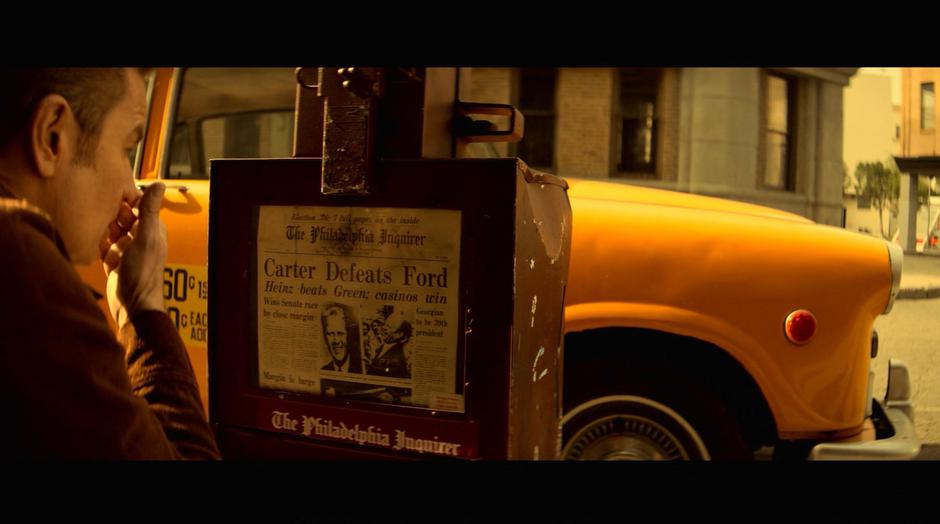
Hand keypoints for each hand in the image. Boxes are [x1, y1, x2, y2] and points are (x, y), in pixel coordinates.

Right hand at [102, 183, 166, 328]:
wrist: (133, 306)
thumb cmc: (143, 274)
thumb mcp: (145, 238)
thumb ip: (149, 212)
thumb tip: (159, 184)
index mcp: (152, 230)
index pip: (140, 206)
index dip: (127, 197)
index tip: (110, 188)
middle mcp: (140, 238)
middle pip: (123, 217)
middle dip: (111, 212)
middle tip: (96, 206)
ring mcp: (126, 250)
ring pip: (111, 230)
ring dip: (102, 227)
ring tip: (90, 220)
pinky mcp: (114, 261)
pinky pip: (103, 246)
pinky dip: (97, 243)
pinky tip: (89, 239)